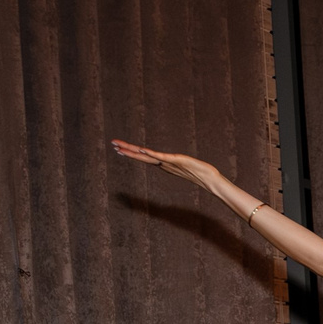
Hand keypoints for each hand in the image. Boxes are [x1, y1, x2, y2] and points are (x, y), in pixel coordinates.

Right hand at [110, 140, 231, 196]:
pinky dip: (150, 153)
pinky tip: (141, 149)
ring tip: (120, 147)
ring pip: (147, 156)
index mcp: (164, 164)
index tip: (118, 148)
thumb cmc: (200, 173)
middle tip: (112, 144)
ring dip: (133, 151)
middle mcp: (163, 164)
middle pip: (141, 156)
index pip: (144, 157)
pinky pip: (160, 157)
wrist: (210, 179)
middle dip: (126, 150)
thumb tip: (173, 162)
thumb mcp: (184, 165)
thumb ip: (176, 163)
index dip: (131, 153)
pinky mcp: (175, 161)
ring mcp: (168, 163)